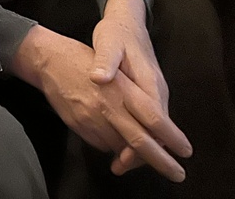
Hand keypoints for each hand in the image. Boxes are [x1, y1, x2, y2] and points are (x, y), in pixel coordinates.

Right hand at [11, 25, 191, 182]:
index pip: (154, 118)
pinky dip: (113, 144)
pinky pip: (102, 144)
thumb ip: (135, 95)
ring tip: (146, 155)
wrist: (49, 59)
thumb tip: (157, 122)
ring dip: (134, 154)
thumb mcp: (117, 68)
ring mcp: (91, 119)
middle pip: (140, 142)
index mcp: (121, 88)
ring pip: (121, 147)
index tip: (185, 150)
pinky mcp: (79, 126)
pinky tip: (116, 136)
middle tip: (177, 174)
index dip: (171, 137)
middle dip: (161, 161)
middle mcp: (107, 106)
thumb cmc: (85, 59)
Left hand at [90, 0, 176, 174]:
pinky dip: (138, 133)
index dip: (142, 144)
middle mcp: (156, 91)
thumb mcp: (107, 42)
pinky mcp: (147, 92)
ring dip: (139, 146)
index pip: (153, 122)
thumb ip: (105, 61)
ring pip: (153, 128)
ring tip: (120, 163)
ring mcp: (154, 92)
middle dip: (145, 154)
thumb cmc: (116, 32)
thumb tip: (99, 78)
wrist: (127, 20)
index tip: (126, 161)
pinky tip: (122, 142)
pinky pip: (147, 120)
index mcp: (149, 82)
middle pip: (157, 132)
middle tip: (122, 169)